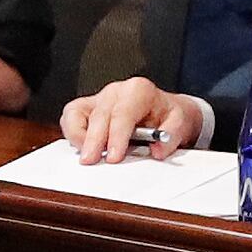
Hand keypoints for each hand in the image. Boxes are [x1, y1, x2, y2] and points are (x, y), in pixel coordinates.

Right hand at [61, 80, 213, 165]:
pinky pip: (70, 116)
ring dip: (78, 136)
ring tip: (86, 155)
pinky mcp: (87, 108)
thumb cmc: (167, 116)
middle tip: (91, 161)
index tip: (114, 156)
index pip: (123, 113)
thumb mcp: (181, 123)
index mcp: (139, 91)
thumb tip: (158, 149)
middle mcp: (116, 91)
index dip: (116, 135)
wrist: (163, 112)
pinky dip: (72, 132)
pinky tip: (82, 146)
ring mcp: (99, 98)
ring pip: (77, 112)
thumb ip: (172, 135)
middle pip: (99, 115)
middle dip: (93, 140)